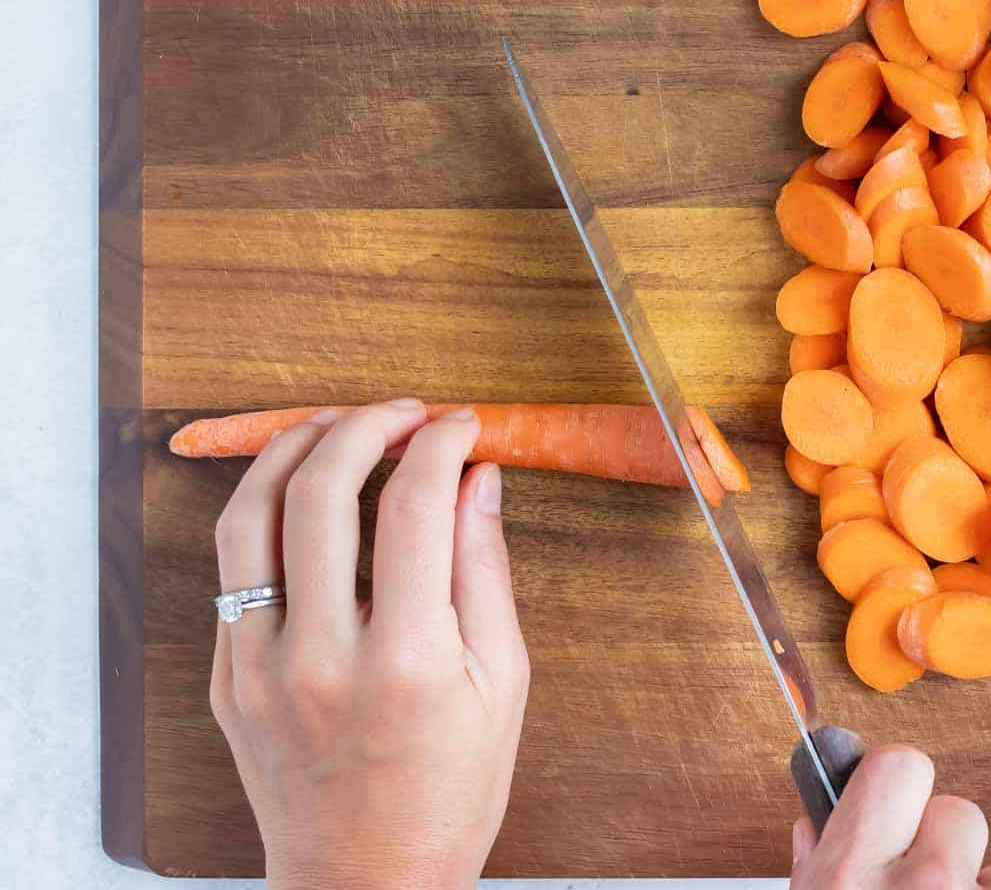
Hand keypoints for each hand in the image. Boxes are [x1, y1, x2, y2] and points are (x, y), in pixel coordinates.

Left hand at [209, 399, 530, 889]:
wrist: (365, 885)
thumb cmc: (449, 793)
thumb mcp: (500, 681)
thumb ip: (485, 571)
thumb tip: (479, 479)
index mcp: (407, 661)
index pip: (414, 505)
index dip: (440, 442)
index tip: (461, 425)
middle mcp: (322, 658)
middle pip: (321, 491)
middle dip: (365, 425)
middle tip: (403, 413)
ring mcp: (259, 669)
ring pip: (249, 517)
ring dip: (291, 450)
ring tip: (334, 425)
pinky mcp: (225, 679)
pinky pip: (233, 571)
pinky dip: (267, 515)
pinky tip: (303, 497)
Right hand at [790, 746, 990, 888]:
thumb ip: (817, 871)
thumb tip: (817, 829)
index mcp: (849, 875)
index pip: (896, 765)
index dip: (895, 787)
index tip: (892, 806)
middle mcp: (918, 885)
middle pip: (956, 809)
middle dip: (942, 840)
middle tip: (919, 877)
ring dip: (975, 888)